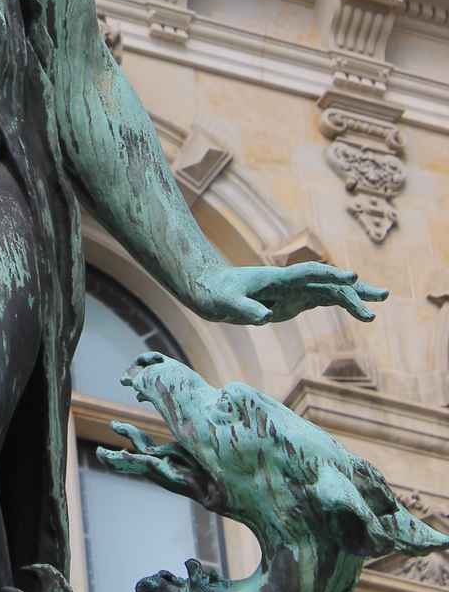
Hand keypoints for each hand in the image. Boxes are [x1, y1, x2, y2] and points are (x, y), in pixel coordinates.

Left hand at [193, 263, 386, 326]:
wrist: (210, 289)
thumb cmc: (216, 294)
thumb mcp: (226, 304)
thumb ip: (245, 309)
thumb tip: (265, 317)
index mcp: (277, 278)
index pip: (309, 274)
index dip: (331, 274)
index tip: (352, 277)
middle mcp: (290, 282)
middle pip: (327, 282)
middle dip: (354, 290)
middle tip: (381, 297)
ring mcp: (294, 291)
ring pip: (330, 291)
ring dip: (354, 297)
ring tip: (378, 307)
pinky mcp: (294, 301)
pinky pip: (323, 300)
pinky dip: (342, 303)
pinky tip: (359, 310)